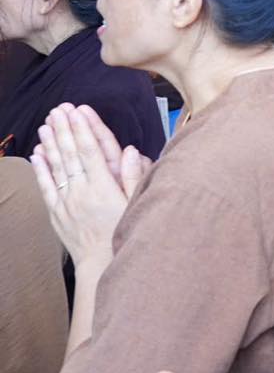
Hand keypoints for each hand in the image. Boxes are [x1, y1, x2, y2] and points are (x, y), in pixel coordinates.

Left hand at [31, 103, 145, 270]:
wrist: (101, 263)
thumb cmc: (124, 232)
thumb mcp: (136, 204)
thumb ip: (133, 176)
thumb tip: (130, 150)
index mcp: (103, 187)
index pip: (91, 150)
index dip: (83, 128)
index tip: (78, 111)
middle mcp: (81, 191)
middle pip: (71, 154)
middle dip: (64, 129)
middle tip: (59, 109)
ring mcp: (66, 201)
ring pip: (57, 167)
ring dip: (51, 143)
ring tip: (46, 124)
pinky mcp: (56, 212)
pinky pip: (46, 187)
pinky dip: (41, 169)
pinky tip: (37, 154)